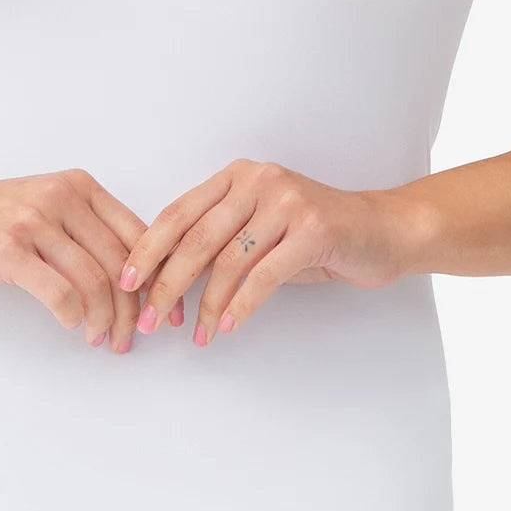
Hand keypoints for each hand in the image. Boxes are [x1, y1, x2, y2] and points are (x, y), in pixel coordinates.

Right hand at [0, 169, 149, 350]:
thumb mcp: (40, 209)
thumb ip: (82, 231)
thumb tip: (130, 278)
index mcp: (77, 185)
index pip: (137, 235)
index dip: (158, 277)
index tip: (166, 310)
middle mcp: (60, 196)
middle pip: (120, 262)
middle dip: (132, 309)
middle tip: (130, 337)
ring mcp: (33, 220)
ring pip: (94, 279)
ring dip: (104, 319)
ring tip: (102, 340)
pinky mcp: (8, 249)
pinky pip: (58, 291)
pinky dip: (73, 315)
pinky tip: (72, 326)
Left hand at [118, 159, 419, 345]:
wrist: (384, 229)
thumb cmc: (316, 234)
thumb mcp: (261, 229)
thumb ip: (220, 242)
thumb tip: (167, 281)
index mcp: (237, 176)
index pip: (179, 213)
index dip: (148, 249)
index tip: (127, 282)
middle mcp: (258, 180)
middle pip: (197, 238)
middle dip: (168, 284)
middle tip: (150, 320)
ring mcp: (287, 202)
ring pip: (228, 260)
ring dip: (208, 305)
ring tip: (198, 334)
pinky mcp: (313, 229)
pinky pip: (264, 275)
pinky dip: (242, 306)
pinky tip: (230, 326)